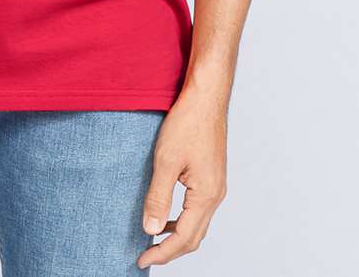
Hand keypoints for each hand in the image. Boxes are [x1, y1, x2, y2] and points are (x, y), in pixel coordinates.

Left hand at [138, 82, 227, 266]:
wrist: (206, 98)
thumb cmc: (188, 123)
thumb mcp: (166, 160)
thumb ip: (158, 197)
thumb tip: (151, 230)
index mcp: (207, 195)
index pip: (184, 238)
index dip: (162, 253)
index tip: (142, 261)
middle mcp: (216, 195)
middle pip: (194, 238)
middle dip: (170, 251)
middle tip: (146, 257)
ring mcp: (216, 186)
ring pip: (198, 225)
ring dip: (177, 237)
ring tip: (153, 241)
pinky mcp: (212, 177)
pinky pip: (198, 210)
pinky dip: (183, 221)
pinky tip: (167, 216)